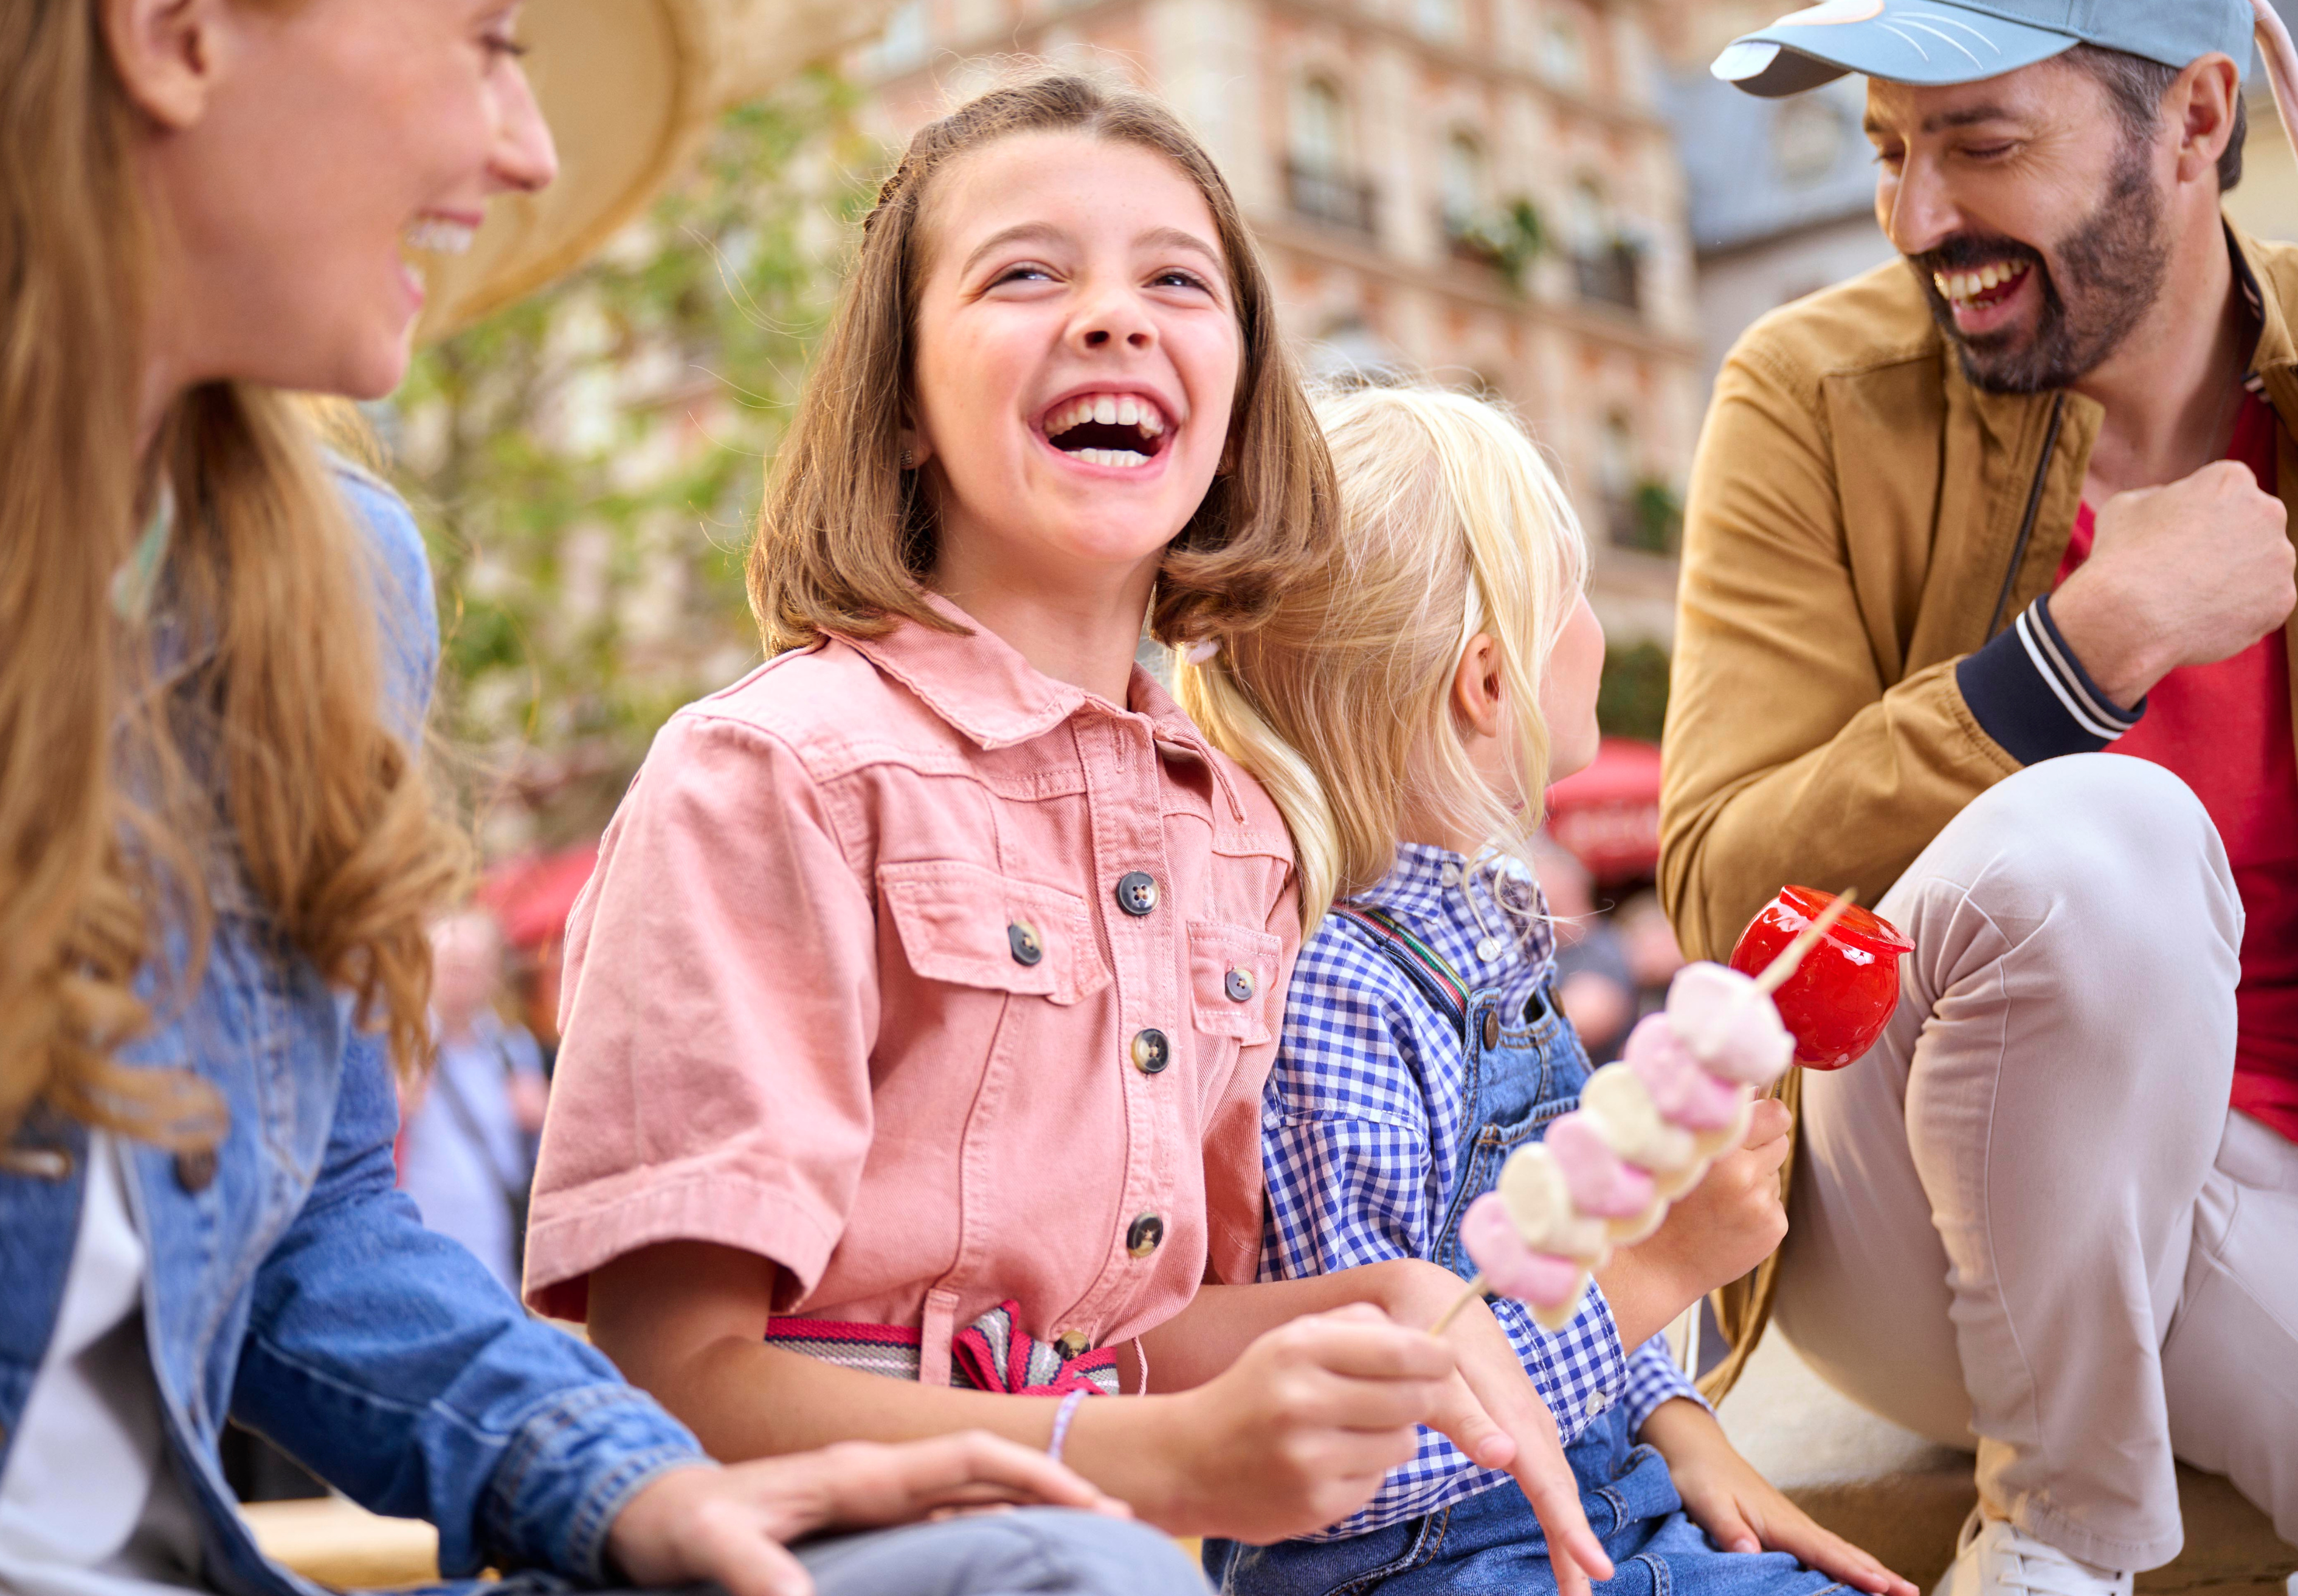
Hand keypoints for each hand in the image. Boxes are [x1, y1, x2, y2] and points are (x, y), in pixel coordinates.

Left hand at [606, 1432, 1128, 1595]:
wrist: (644, 1508)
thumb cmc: (677, 1524)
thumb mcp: (709, 1546)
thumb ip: (752, 1572)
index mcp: (858, 1473)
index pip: (964, 1461)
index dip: (1028, 1475)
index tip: (1087, 1501)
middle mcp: (876, 1476)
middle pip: (985, 1473)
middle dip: (1055, 1489)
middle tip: (1123, 1520)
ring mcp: (871, 1494)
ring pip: (971, 1493)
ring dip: (1031, 1507)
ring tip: (1093, 1530)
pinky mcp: (861, 1517)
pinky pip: (944, 1515)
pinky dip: (992, 1524)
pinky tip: (1015, 1549)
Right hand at [1100, 1303, 1452, 1542]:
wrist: (1188, 1460)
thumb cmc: (1255, 1391)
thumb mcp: (1291, 1339)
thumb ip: (1357, 1325)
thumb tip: (1427, 1339)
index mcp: (1298, 1349)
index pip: (1400, 1349)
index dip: (1437, 1356)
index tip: (1444, 1360)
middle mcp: (1302, 1401)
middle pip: (1413, 1398)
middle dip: (1422, 1396)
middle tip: (1407, 1396)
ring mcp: (1309, 1458)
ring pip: (1402, 1443)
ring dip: (1393, 1435)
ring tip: (1355, 1430)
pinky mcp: (1315, 1503)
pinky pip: (1377, 1481)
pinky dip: (1366, 1470)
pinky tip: (1331, 1462)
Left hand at [1389, 1271, 1615, 1595]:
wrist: (1433, 1294)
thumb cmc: (1429, 1332)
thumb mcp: (1436, 1368)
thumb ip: (1463, 1414)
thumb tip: (1502, 1460)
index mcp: (1513, 1411)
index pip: (1547, 1479)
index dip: (1570, 1526)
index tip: (1594, 1569)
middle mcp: (1530, 1420)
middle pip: (1559, 1491)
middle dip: (1574, 1546)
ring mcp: (1529, 1424)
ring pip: (1555, 1486)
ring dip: (1567, 1536)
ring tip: (1575, 1587)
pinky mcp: (1519, 1426)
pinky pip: (1545, 1477)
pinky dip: (1556, 1512)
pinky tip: (1561, 1543)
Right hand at [1599, 1098, 1790, 1345]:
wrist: (1655, 1265)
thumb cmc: (1657, 1200)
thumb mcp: (1674, 1151)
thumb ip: (1711, 1120)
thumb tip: (1751, 1088)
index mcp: (1717, 1148)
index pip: (1775, 1112)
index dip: (1763, 1113)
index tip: (1749, 1118)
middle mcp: (1745, 1174)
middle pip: (1780, 1136)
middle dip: (1758, 1143)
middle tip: (1724, 1162)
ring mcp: (1761, 1203)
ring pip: (1775, 1168)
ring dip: (1755, 1174)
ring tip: (1718, 1193)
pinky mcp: (1773, 1227)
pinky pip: (1774, 1199)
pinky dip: (1757, 1204)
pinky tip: (1726, 1216)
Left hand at [1639, 1399, 1913, 1595]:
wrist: (1696, 1448)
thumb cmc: (1699, 1476)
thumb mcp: (1706, 1502)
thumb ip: (1729, 1529)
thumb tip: (1751, 1554)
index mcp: (1779, 1522)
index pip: (1824, 1552)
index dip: (1854, 1572)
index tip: (1884, 1587)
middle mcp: (1794, 1523)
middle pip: (1845, 1552)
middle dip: (1880, 1574)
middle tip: (1912, 1594)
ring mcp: (1794, 1524)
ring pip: (1840, 1550)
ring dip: (1872, 1569)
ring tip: (1902, 1589)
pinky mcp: (1787, 1526)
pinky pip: (1826, 1548)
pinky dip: (1849, 1562)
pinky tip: (1859, 1574)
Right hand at [2051, 460, 2293, 707]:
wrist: (2127, 620)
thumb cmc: (2120, 557)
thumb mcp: (2125, 505)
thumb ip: (2160, 496)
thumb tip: (2169, 502)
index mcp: (2232, 480)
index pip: (2226, 491)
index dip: (2198, 513)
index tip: (2176, 534)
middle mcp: (2268, 512)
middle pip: (2251, 525)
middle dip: (2226, 541)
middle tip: (2186, 566)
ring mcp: (2281, 558)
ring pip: (2260, 564)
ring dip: (2235, 575)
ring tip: (2192, 595)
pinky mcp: (2282, 600)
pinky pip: (2263, 602)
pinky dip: (2239, 609)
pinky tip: (2204, 615)